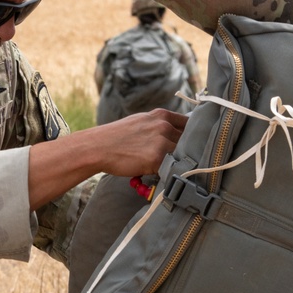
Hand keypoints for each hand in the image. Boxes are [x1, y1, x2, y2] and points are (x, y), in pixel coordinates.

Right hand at [27, 109, 186, 209]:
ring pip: (184, 154)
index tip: (195, 145)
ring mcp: (162, 141)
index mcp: (161, 115)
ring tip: (178, 172)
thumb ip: (159, 126)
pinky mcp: (157, 158)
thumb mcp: (140, 122)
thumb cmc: (116, 137)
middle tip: (190, 162)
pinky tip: (168, 177)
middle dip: (190, 151)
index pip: (190, 124)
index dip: (194, 136)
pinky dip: (172, 173)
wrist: (97, 147)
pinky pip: (173, 167)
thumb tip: (174, 136)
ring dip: (182, 163)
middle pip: (190, 140)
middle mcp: (164, 125)